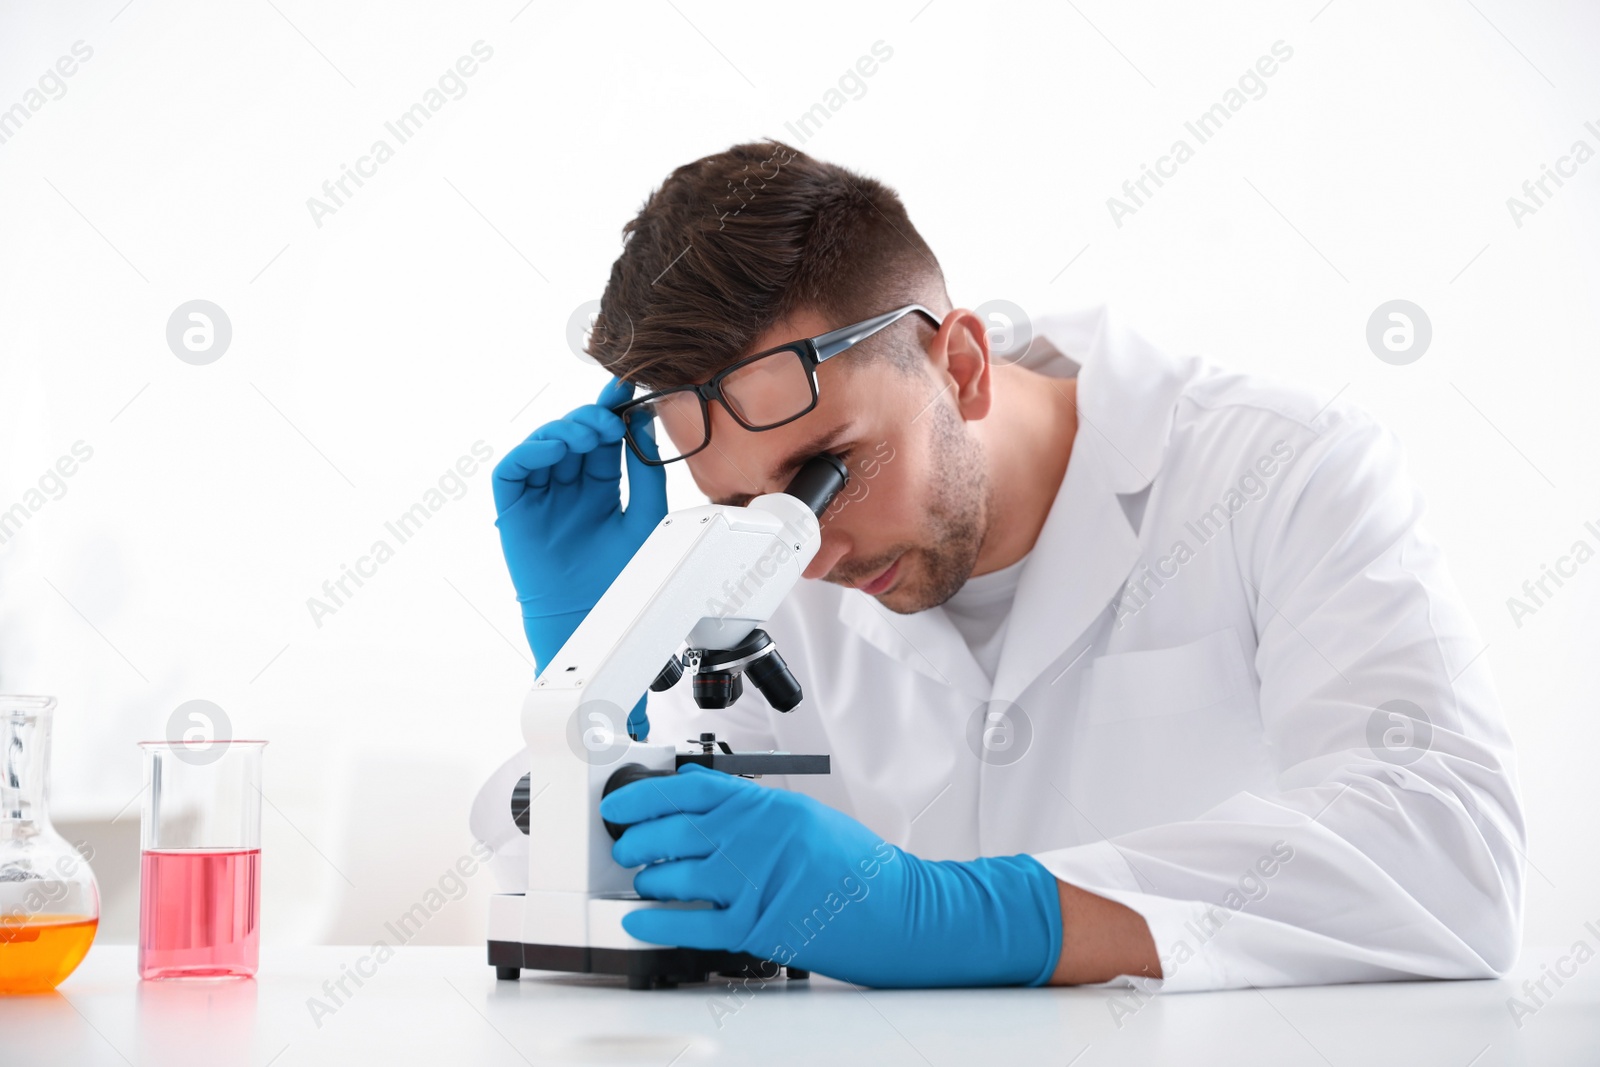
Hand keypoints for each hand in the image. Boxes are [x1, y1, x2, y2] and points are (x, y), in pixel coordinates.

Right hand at [493, 377, 665, 737]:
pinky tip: (558, 451)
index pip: (604, 440)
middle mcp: (569, 489)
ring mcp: (540, 498)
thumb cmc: (622, 582)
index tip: (628, 387)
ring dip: (566, 431)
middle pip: (575, 437)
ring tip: (591, 433)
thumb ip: (645, 473)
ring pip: (544, 446)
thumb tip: (644, 425)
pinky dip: (532, 453)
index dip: (613, 412)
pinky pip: (514, 470)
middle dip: (592, 417)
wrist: (594, 624)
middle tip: (612, 413)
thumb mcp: (646, 518)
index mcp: (601, 489)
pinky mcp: (514, 512)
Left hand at [599, 764, 1063, 987]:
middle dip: (636, 840)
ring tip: (641, 882)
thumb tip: (699, 806)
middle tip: (624, 845)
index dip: (645, 796)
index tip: (622, 803)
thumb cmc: (857, 869)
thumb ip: (753, 812)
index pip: (690, 790)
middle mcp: (757, 839)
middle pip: (672, 832)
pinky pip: (690, 924)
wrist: (900, 912)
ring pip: (674, 878)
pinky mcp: (756, 927)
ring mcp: (755, 883)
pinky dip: (657, 924)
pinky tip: (640, 922)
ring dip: (647, 881)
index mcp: (768, 807)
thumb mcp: (805, 818)